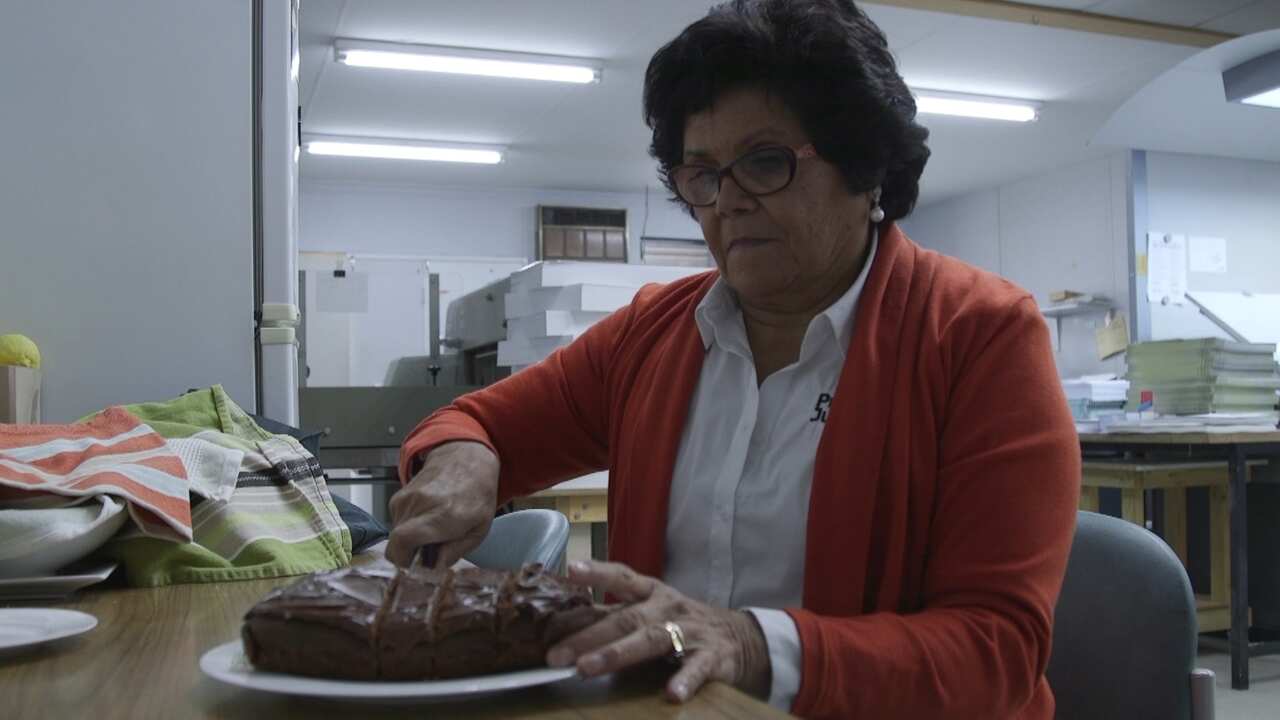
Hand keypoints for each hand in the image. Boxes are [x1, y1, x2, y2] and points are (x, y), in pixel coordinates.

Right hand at [386, 441, 498, 567]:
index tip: (416, 565)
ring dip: (410, 540)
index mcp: (443, 516)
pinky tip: (426, 517)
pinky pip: (396, 522)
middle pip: (396, 543)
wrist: (465, 460)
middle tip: (430, 549)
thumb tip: (432, 567)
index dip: (403, 560)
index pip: (403, 540)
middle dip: (409, 554)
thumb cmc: (476, 495)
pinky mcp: (398, 496)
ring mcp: (406, 498)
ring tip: (432, 529)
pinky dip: (408, 526)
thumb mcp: (478, 530)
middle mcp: (420, 505)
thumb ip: (454, 552)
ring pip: (395, 534)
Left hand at [545, 560, 771, 702]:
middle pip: (626, 618)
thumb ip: (612, 617)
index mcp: (651, 592)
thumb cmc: (680, 623)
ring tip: (587, 669)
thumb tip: (562, 627)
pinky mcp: (712, 657)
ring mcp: (690, 630)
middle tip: (556, 656)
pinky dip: (685, 680)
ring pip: (652, 640)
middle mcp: (667, 607)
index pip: (622, 577)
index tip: (571, 570)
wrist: (739, 639)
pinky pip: (697, 668)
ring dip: (618, 654)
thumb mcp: (650, 612)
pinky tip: (672, 694)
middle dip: (589, 637)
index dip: (598, 572)